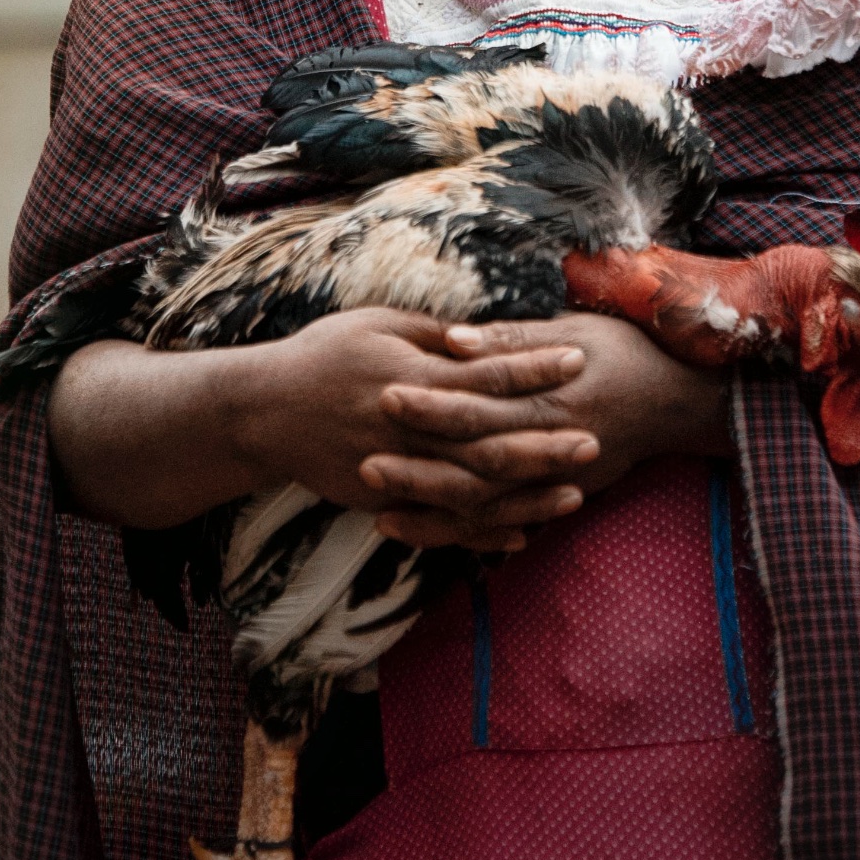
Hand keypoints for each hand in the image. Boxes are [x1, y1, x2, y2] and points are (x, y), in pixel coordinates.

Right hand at [232, 308, 598, 547]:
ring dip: (527, 496)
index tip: (577, 357)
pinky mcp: (384, 499)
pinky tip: (521, 535)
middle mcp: (409, 427)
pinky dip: (482, 533)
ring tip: (576, 494)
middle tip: (596, 438)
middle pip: (490, 440)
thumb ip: (434, 334)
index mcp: (412, 375)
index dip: (534, 367)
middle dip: (546, 442)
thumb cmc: (324, 355)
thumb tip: (487, 334)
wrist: (263, 411)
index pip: (487, 373)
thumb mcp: (377, 324)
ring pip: (474, 491)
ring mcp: (397, 469)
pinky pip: (441, 523)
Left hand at [362, 313, 730, 549]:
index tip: (386, 395)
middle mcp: (551, 446)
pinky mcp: (556, 496)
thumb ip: (513, 338)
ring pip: (486, 506)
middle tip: (363, 460)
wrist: (678, 402)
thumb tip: (455, 340)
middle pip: (475, 463)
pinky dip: (460, 533)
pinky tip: (419, 530)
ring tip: (377, 508)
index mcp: (551, 398)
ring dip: (432, 509)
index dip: (433, 404)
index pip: (481, 405)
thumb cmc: (625, 351)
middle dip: (419, 466)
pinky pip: (503, 524)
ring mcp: (555, 479)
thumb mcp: (576, 330)